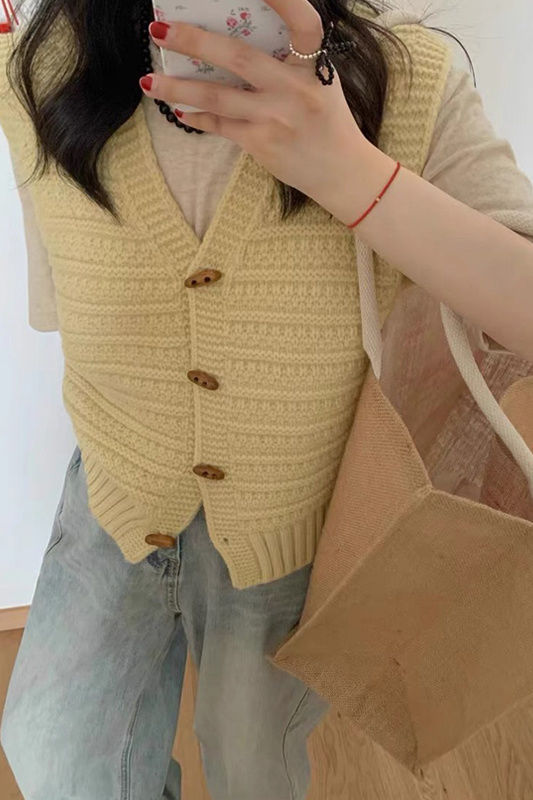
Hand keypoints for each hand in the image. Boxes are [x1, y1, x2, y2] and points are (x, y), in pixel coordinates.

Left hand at [140, 0, 366, 199]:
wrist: (342, 172)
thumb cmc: (327, 121)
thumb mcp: (318, 82)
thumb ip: (288, 61)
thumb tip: (232, 40)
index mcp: (313, 66)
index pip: (302, 22)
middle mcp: (295, 89)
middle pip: (239, 57)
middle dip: (194, 42)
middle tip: (159, 31)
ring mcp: (276, 118)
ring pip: (217, 97)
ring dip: (178, 88)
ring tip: (149, 81)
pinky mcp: (262, 143)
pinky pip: (220, 126)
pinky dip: (197, 117)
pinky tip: (179, 109)